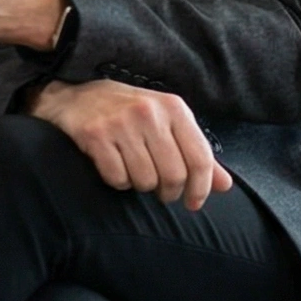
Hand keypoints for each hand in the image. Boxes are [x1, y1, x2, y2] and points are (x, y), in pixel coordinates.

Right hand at [25, 79, 231, 211]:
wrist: (76, 96)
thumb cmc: (128, 113)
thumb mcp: (167, 124)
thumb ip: (196, 154)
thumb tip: (225, 186)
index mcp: (174, 108)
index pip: (200, 159)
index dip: (200, 189)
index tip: (193, 203)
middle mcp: (150, 112)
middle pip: (174, 175)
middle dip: (168, 192)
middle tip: (160, 190)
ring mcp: (121, 123)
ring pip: (145, 181)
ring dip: (140, 185)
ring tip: (134, 171)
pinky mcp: (95, 135)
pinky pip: (117, 179)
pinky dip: (117, 181)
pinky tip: (113, 166)